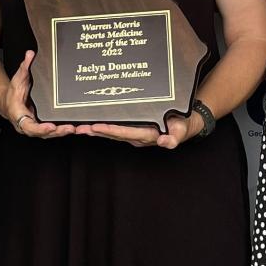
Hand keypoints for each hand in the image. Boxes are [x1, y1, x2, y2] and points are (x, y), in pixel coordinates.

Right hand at [8, 51, 74, 139]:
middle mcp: (27, 124)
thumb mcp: (17, 78)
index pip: (29, 126)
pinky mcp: (42, 126)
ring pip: (49, 134)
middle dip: (57, 132)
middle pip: (42, 133)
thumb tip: (30, 54)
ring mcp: (35, 126)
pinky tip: (75, 127)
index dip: (40, 128)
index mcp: (19, 115)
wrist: (9, 102)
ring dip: (62, 132)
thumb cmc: (13, 93)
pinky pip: (52, 131)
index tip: (50, 126)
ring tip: (75, 129)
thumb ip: (24, 66)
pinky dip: (62, 130)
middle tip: (69, 128)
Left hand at [75, 111, 203, 147]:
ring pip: (112, 132)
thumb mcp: (182, 130)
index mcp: (147, 135)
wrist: (186, 124)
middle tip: (79, 128)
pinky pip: (116, 128)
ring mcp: (135, 133)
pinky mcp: (134, 128)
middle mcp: (138, 136)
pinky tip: (93, 123)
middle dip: (96, 131)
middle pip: (114, 134)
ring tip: (80, 127)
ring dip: (96, 130)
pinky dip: (104, 126)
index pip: (125, 132)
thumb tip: (166, 142)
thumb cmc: (183, 125)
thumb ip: (174, 137)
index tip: (95, 127)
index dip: (110, 130)